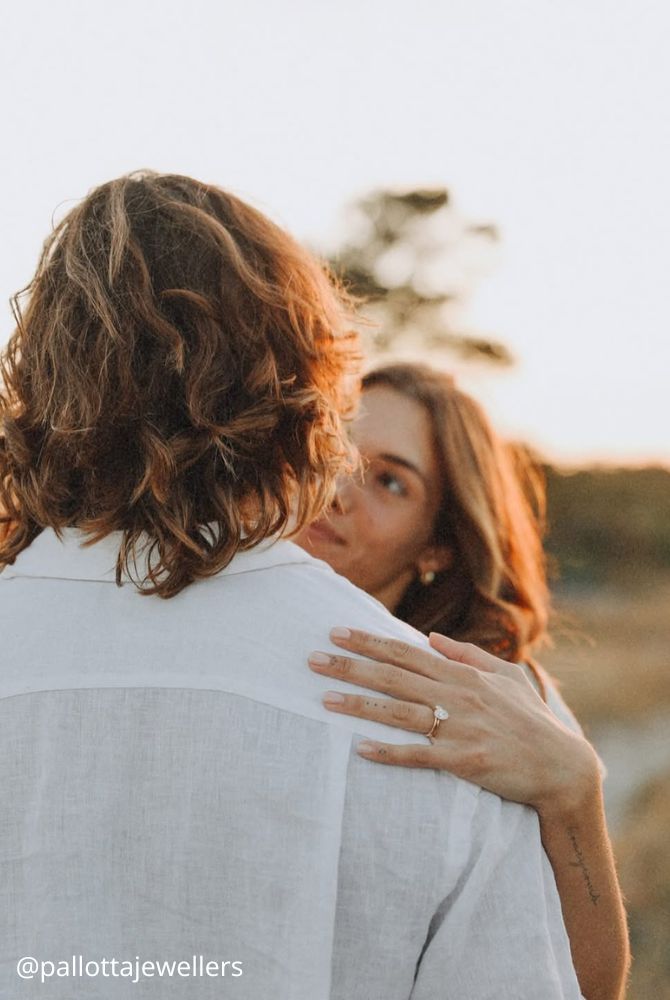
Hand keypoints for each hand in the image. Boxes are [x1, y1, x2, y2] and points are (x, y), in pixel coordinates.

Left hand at [308, 628, 600, 815]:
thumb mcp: (506, 676)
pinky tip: (361, 749)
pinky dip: (389, 751)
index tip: (336, 632)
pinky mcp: (463, 761)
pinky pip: (419, 754)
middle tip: (313, 660)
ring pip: (399, 712)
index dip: (369, 641)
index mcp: (463, 674)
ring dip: (359, 705)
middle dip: (350, 667)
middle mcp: (457, 696)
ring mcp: (459, 728)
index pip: (405, 653)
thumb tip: (431, 639)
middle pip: (393, 678)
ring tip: (324, 699)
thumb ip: (467, 655)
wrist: (561, 766)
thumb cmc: (531, 720)